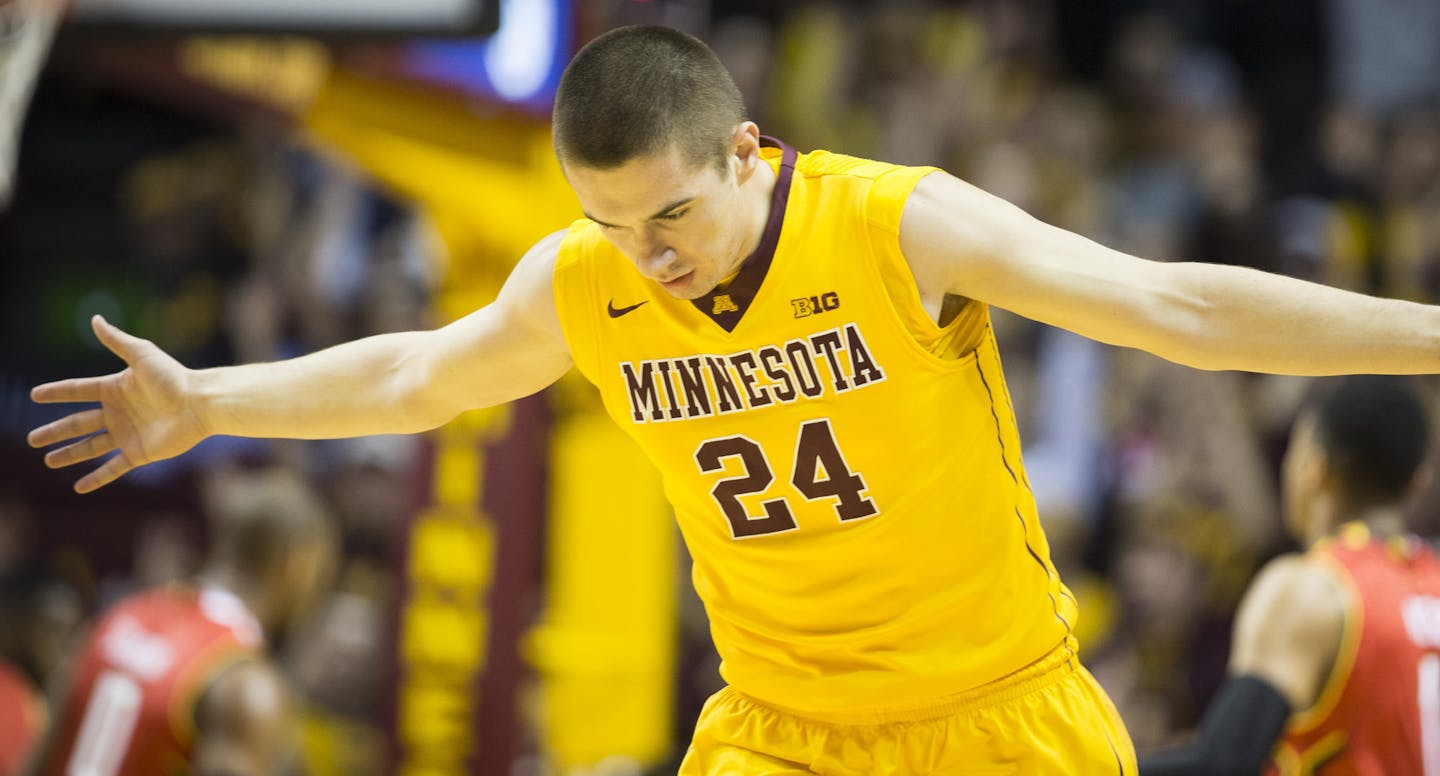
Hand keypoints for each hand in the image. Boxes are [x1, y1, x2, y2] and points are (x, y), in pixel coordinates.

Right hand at [28, 315, 208, 492]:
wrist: (201, 404)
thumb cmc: (174, 377)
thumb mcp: (142, 355)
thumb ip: (117, 341)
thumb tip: (95, 319)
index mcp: (115, 389)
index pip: (78, 391)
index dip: (57, 392)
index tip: (34, 395)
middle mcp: (118, 413)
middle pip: (78, 423)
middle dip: (55, 431)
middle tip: (32, 440)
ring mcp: (128, 434)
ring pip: (91, 447)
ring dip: (69, 454)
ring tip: (48, 461)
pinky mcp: (140, 453)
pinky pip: (113, 468)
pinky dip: (96, 478)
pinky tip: (79, 487)